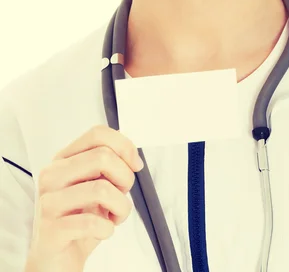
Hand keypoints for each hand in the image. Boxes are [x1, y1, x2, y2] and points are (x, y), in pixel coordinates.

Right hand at [25, 125, 143, 271]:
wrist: (54, 262)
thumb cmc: (79, 220)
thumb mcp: (95, 186)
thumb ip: (108, 165)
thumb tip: (131, 155)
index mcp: (64, 160)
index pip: (97, 134)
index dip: (124, 146)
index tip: (135, 165)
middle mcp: (52, 176)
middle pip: (102, 157)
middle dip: (125, 178)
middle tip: (122, 195)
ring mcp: (49, 202)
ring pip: (101, 189)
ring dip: (121, 207)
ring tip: (115, 216)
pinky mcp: (51, 230)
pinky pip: (92, 222)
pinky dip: (107, 229)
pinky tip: (102, 231)